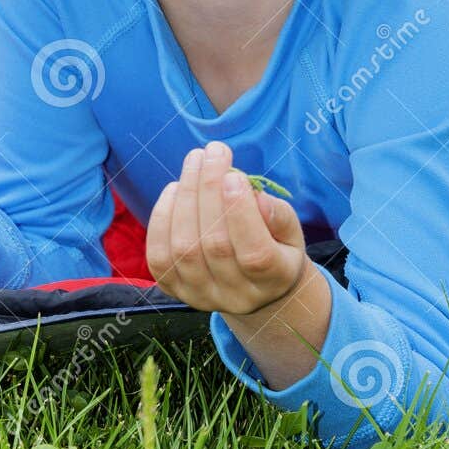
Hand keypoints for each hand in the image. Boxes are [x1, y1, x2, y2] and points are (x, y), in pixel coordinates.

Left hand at [146, 141, 306, 316]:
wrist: (251, 286)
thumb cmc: (275, 247)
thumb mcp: (290, 231)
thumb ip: (277, 215)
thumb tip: (253, 196)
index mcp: (273, 280)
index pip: (255, 254)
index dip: (240, 213)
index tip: (234, 175)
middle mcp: (236, 297)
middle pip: (214, 245)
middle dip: (209, 190)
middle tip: (213, 152)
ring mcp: (201, 296)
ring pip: (183, 248)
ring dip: (185, 196)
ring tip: (195, 161)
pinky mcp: (174, 290)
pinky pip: (158, 255)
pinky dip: (162, 216)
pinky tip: (175, 188)